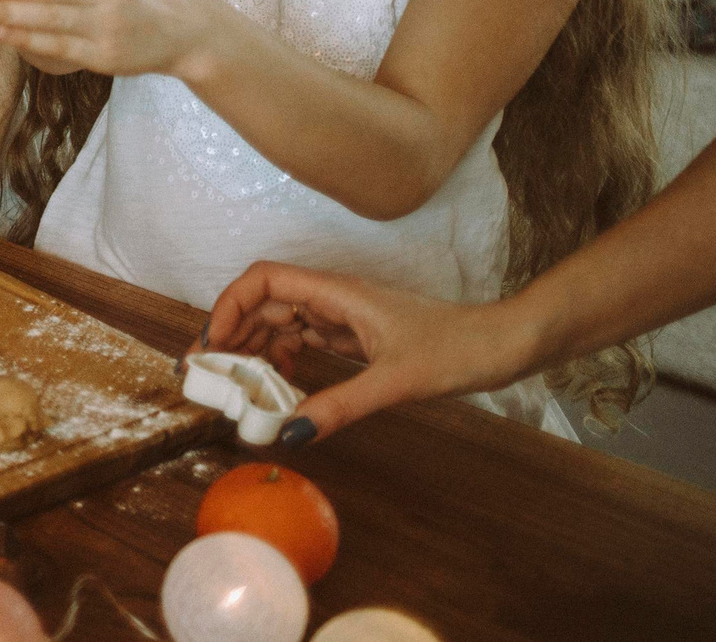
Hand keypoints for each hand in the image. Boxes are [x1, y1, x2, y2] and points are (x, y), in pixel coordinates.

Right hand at [201, 259, 538, 443]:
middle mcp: (332, 298)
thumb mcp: (395, 382)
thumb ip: (339, 406)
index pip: (263, 280)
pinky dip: (285, 361)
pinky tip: (282, 387)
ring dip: (256, 349)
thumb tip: (288, 434)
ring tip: (238, 386)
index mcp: (336, 292)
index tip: (213, 346)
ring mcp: (343, 316)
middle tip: (212, 376)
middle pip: (264, 303)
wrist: (503, 345)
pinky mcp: (355, 336)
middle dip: (233, 333)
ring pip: (282, 323)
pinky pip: (305, 341)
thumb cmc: (455, 348)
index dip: (229, 306)